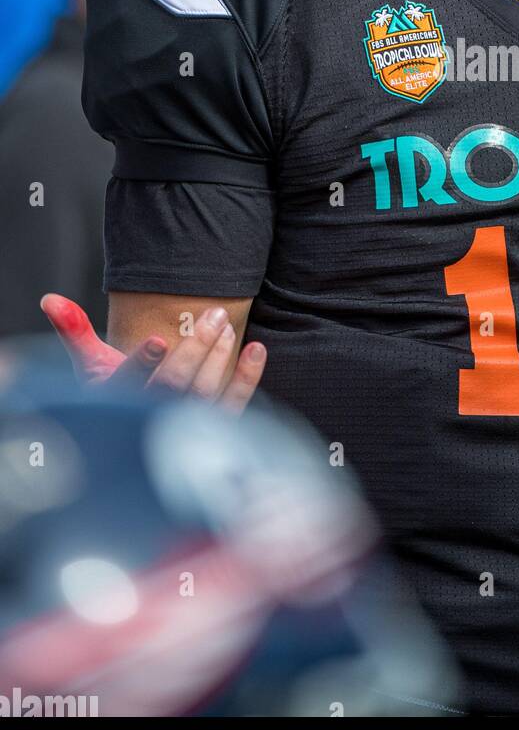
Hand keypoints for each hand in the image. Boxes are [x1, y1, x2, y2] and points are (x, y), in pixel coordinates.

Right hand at [40, 294, 265, 413]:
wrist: (138, 432)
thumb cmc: (115, 392)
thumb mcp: (91, 365)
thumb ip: (74, 330)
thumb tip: (50, 298)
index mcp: (120, 400)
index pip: (131, 384)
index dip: (144, 365)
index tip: (159, 340)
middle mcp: (152, 416)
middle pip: (176, 386)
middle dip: (195, 350)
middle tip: (213, 315)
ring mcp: (184, 425)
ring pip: (204, 394)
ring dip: (219, 359)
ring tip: (225, 325)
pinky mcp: (213, 429)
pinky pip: (235, 405)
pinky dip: (247, 379)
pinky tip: (257, 349)